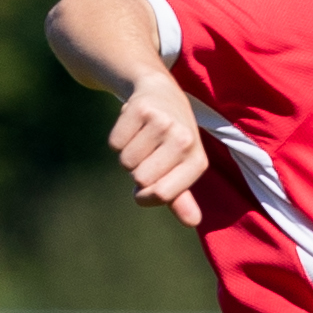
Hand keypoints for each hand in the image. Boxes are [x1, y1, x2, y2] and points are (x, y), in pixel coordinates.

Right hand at [106, 75, 208, 226]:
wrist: (160, 91)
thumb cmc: (172, 138)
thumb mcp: (181, 167)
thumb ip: (182, 198)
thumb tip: (192, 222)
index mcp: (197, 161)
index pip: (162, 194)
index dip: (146, 195)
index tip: (149, 183)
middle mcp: (184, 140)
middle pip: (140, 178)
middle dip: (137, 171)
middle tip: (150, 152)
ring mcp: (162, 123)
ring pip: (126, 162)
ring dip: (128, 154)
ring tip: (142, 137)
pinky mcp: (140, 109)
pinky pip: (115, 144)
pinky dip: (118, 139)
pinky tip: (133, 126)